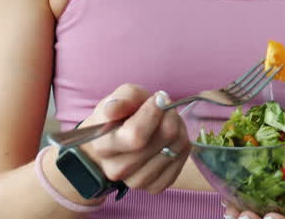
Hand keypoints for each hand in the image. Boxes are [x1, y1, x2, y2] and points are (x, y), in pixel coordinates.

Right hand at [72, 84, 188, 193]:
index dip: (154, 112)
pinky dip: (181, 148)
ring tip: (167, 122)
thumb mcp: (120, 97)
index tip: (158, 99)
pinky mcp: (153, 187)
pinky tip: (171, 139)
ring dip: (178, 130)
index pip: (136, 135)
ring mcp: (135, 181)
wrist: (115, 141)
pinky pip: (179, 164)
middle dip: (169, 117)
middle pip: (162, 140)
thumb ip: (122, 98)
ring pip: (174, 150)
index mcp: (103, 146)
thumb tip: (115, 108)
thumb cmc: (119, 116)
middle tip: (165, 108)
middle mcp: (117, 169)